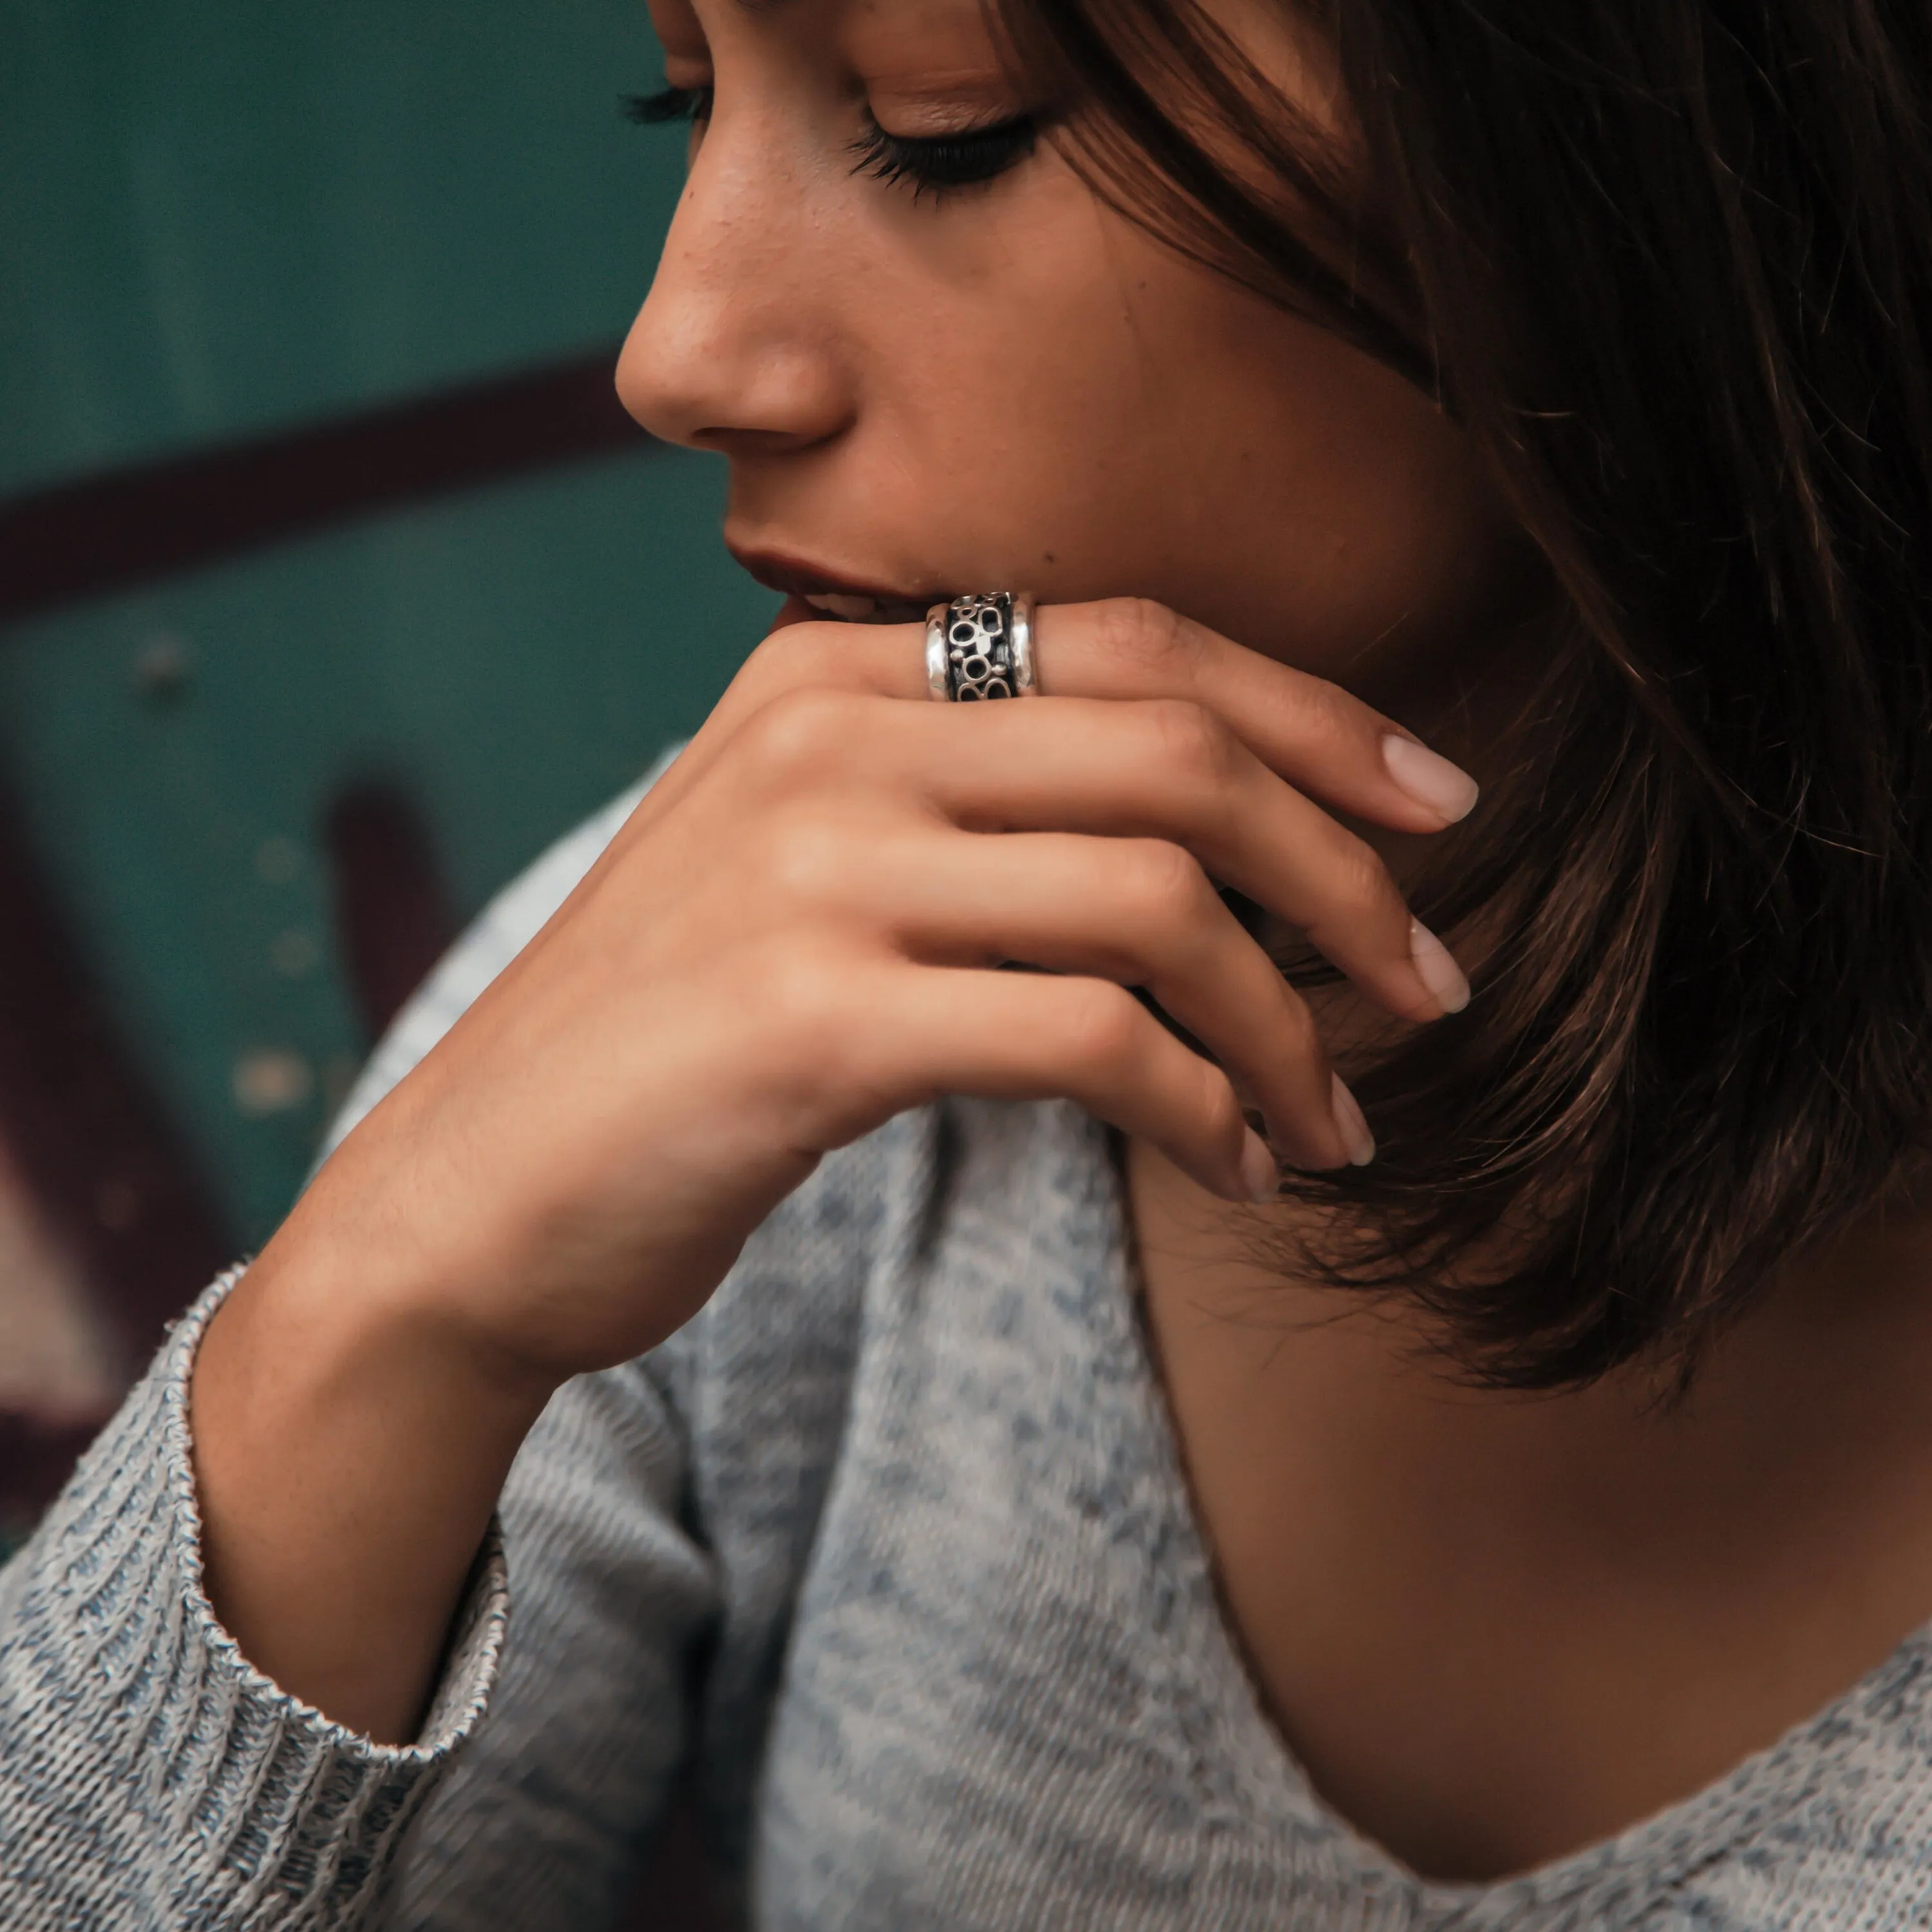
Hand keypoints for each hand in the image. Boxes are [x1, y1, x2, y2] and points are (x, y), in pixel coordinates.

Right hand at [306, 596, 1473, 1383]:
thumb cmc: (673, 1044)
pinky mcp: (809, 1018)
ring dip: (1291, 1026)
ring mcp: (811, 870)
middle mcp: (825, 738)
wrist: (474, 1195)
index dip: (1320, 716)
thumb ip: (968, 815)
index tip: (1440, 806)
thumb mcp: (807, 873)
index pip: (1139, 643)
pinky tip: (1233, 1165)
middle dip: (1348, 877)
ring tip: (1334, 1120)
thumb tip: (1222, 854)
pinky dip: (1200, 1107)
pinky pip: (1090, 1039)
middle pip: (1180, 754)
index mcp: (831, 676)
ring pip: (1160, 901)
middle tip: (1434, 988)